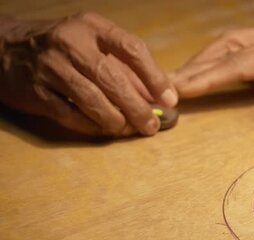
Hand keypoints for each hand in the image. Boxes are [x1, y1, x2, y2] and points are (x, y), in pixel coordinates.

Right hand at [0, 12, 177, 136]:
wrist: (5, 48)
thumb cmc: (61, 48)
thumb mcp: (93, 44)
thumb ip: (126, 68)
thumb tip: (157, 98)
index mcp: (92, 27)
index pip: (132, 49)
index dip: (155, 77)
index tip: (170, 99)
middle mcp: (71, 43)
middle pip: (113, 80)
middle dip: (138, 107)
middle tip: (152, 125)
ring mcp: (51, 67)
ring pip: (94, 101)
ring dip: (117, 121)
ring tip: (129, 129)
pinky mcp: (37, 91)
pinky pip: (72, 115)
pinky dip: (93, 126)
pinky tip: (105, 130)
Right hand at [172, 2, 253, 115]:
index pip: (237, 66)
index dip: (205, 80)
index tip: (176, 92)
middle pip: (225, 48)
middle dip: (194, 68)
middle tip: (166, 88)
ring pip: (231, 42)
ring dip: (205, 59)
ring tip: (184, 79)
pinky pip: (246, 43)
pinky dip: (223, 55)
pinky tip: (220, 68)